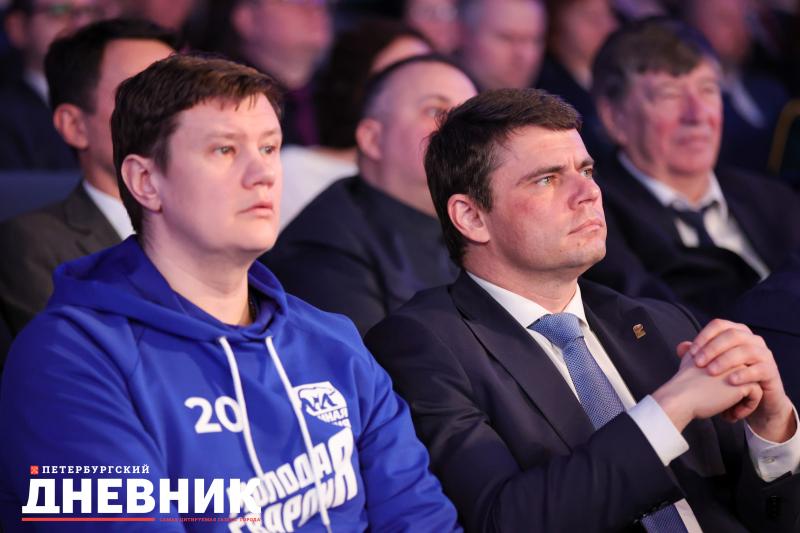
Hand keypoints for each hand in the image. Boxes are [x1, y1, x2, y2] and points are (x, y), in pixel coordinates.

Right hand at [653, 346, 760, 432]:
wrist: (681, 397)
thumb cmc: (683, 384)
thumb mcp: (688, 359)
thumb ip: (694, 350)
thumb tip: (688, 346)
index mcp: (720, 347)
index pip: (736, 365)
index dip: (728, 380)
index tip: (714, 393)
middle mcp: (733, 353)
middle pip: (746, 373)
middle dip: (738, 390)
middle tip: (721, 404)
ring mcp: (741, 367)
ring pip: (753, 383)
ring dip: (744, 400)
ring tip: (729, 411)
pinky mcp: (746, 382)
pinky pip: (757, 394)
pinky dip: (747, 407)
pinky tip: (731, 413)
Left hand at [687, 319, 795, 441]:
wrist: (753, 398)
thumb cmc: (728, 377)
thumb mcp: (713, 365)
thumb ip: (698, 355)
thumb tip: (681, 347)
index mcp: (737, 332)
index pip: (719, 325)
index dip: (704, 336)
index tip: (691, 353)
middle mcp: (752, 339)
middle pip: (732, 335)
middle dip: (713, 348)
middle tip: (698, 363)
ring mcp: (763, 354)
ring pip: (746, 350)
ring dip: (726, 360)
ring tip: (711, 372)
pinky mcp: (771, 371)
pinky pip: (759, 369)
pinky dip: (744, 374)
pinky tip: (730, 381)